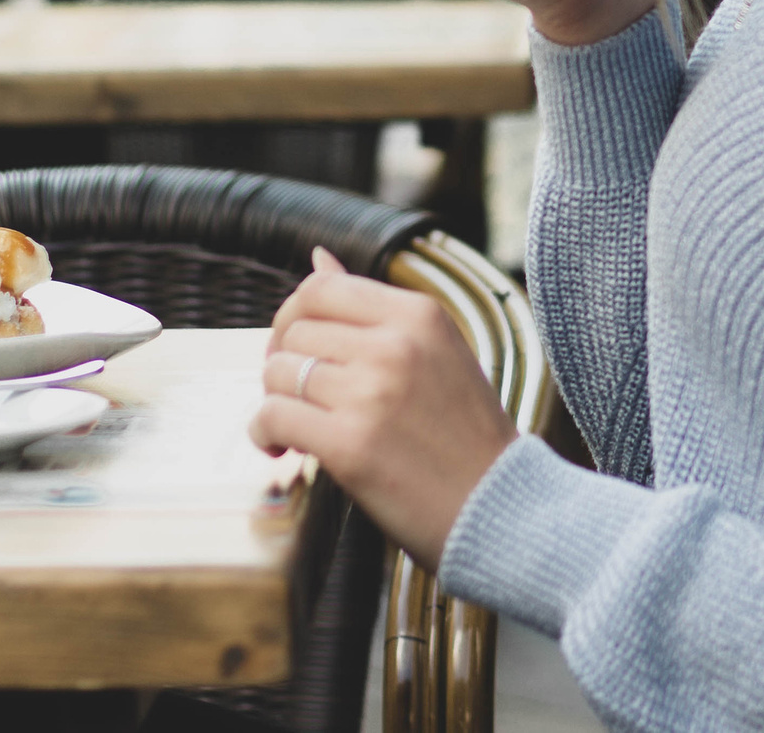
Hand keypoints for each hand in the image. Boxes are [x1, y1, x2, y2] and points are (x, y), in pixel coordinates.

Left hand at [250, 248, 517, 571]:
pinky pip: (273, 418)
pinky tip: (282, 450)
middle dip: (282, 364)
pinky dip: (265, 435)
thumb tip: (317, 257)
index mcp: (419, 315)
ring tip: (295, 427)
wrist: (499, 506)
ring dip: (275, 402)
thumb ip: (375, 309)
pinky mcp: (350, 444)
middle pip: (293, 332)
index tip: (297, 350)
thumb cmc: (465, 435)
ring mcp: (372, 393)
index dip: (293, 318)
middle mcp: (395, 344)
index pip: (321, 288)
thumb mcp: (435, 352)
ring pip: (278, 374)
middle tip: (297, 397)